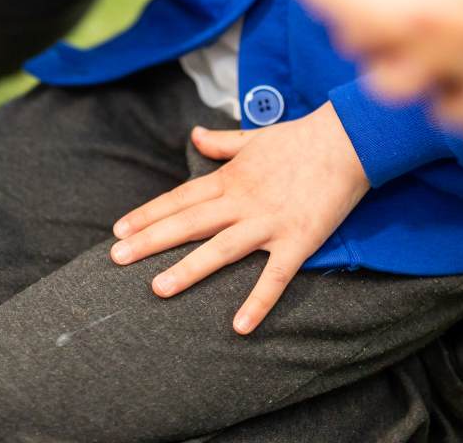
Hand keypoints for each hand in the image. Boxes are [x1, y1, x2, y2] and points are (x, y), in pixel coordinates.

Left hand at [109, 103, 368, 333]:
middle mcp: (242, 201)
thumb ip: (221, 143)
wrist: (346, 139)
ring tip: (158, 288)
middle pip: (189, 223)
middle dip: (151, 240)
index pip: (180, 198)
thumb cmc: (299, 139)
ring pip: (220, 249)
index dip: (149, 214)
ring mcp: (268, 222)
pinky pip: (274, 277)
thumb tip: (195, 135)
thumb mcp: (253, 137)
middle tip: (115, 259)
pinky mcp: (297, 240)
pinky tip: (239, 327)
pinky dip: (258, 301)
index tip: (119, 230)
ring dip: (188, 269)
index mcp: (230, 178)